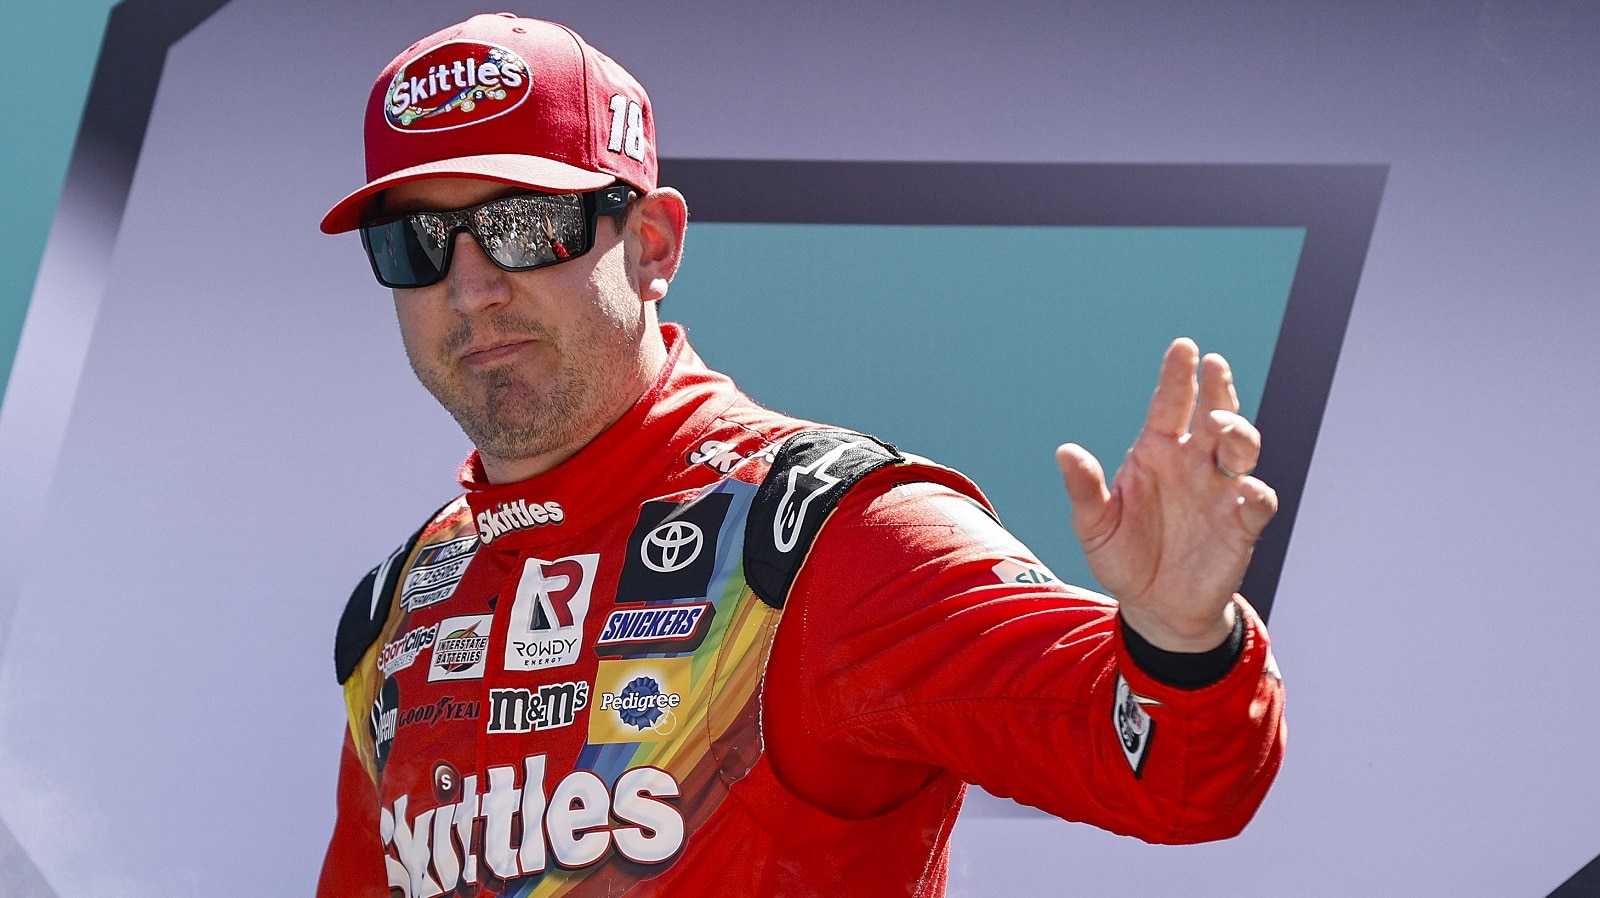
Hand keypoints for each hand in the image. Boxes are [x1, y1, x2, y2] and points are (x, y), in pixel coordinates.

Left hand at [1056, 338, 1277, 651]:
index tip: (1184, 347)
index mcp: (1157, 451)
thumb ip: (1084, 489)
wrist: (1153, 607)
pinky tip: (1242, 493)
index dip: (1179, 375)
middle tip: (1214, 366)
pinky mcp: (1242, 525)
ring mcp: (1221, 491)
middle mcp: (1194, 462)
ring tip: (1219, 425)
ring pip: (1243, 448)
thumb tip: (1064, 452)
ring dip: (1237, 432)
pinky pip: (1257, 502)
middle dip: (1218, 389)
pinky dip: (1254, 495)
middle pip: (1215, 414)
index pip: (1170, 404)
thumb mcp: (1094, 525)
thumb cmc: (1123, 556)